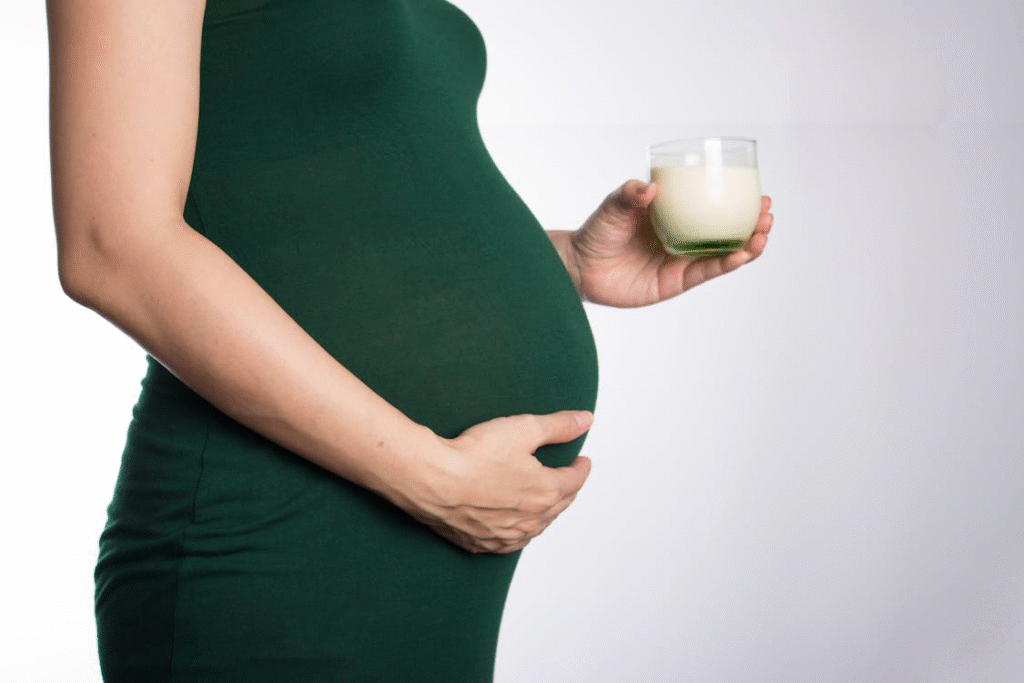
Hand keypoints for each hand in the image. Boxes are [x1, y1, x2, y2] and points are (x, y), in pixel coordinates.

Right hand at [391, 411, 593, 553]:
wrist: (430, 478)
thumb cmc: (473, 454)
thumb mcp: (523, 429)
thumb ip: (558, 426)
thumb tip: (585, 420)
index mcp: (545, 492)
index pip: (575, 481)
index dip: (581, 468)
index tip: (583, 461)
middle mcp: (530, 520)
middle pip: (559, 505)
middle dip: (567, 490)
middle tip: (568, 479)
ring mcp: (505, 536)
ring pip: (536, 527)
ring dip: (546, 513)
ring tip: (546, 502)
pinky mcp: (481, 544)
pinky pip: (509, 543)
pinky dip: (519, 532)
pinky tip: (516, 527)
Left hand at [565, 180, 773, 306]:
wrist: (579, 266)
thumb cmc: (597, 231)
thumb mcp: (614, 205)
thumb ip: (630, 194)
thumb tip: (650, 189)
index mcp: (676, 215)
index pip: (715, 207)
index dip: (740, 202)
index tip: (760, 192)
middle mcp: (684, 238)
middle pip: (728, 231)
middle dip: (754, 223)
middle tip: (767, 212)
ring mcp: (682, 260)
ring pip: (724, 253)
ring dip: (748, 245)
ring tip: (762, 233)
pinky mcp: (675, 282)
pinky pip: (706, 272)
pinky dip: (726, 263)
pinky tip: (741, 254)